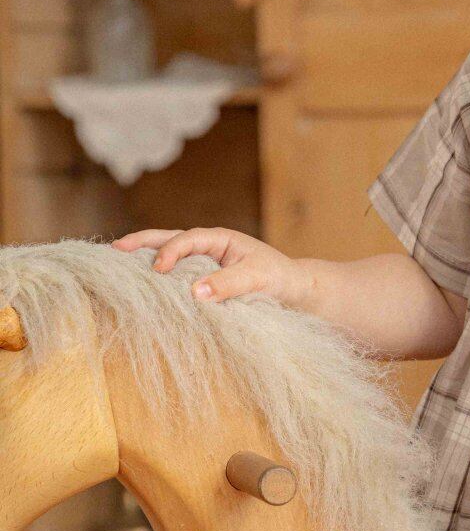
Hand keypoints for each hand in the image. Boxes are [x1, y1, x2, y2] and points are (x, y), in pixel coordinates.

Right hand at [110, 226, 313, 310]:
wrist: (292, 290)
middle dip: (143, 242)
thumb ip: (229, 283)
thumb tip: (195, 292)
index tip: (159, 270)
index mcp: (220, 238)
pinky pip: (175, 273)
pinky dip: (156, 275)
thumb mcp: (257, 278)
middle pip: (169, 238)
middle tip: (116, 248)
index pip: (188, 239)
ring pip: (168, 253)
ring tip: (118, 260)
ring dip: (145, 256)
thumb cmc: (277, 278)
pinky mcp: (201, 278)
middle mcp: (207, 246)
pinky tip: (139, 282)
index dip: (171, 252)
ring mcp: (202, 262)